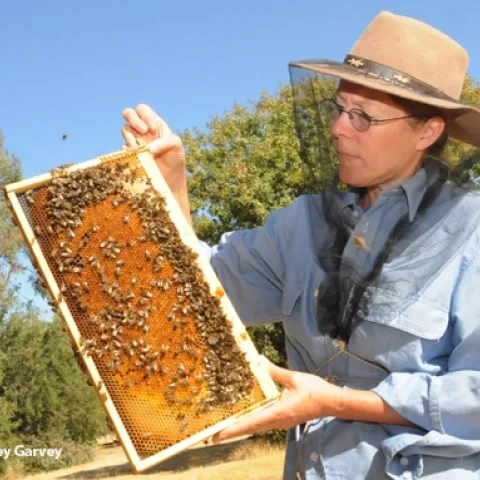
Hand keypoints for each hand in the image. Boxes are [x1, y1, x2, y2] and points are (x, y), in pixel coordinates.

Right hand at [121, 104, 191, 223]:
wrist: (170, 181)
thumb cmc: (175, 161)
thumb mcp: (177, 146)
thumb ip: (166, 141)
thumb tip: (148, 147)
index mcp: (153, 124)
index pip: (142, 110)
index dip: (145, 115)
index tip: (152, 128)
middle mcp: (142, 131)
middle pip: (129, 113)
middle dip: (134, 119)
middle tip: (143, 131)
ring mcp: (134, 142)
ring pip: (124, 129)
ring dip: (131, 135)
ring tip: (140, 147)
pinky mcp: (129, 155)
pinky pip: (123, 148)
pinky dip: (128, 150)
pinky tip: (137, 158)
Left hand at [212, 357, 342, 442]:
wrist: (332, 402)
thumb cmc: (314, 390)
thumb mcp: (294, 378)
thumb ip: (275, 372)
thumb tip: (260, 361)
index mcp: (278, 412)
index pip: (251, 422)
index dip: (234, 429)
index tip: (218, 435)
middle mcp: (277, 421)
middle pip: (251, 428)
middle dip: (233, 432)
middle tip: (213, 435)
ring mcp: (281, 422)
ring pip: (257, 427)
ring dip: (242, 428)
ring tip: (225, 428)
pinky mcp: (285, 420)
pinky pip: (264, 424)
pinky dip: (252, 423)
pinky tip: (246, 419)